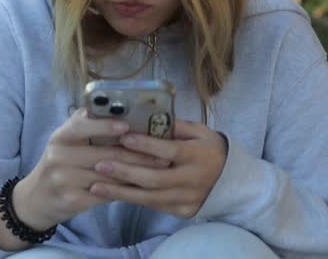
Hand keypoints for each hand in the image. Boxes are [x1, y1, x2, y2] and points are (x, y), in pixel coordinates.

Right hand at [13, 108, 170, 229]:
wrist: (36, 199)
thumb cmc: (60, 164)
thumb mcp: (65, 141)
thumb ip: (86, 126)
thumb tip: (122, 112)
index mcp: (61, 137)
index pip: (82, 125)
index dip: (105, 125)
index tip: (127, 125)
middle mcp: (59, 156)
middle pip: (105, 154)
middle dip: (138, 155)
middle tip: (163, 154)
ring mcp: (64, 180)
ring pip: (109, 176)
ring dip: (137, 174)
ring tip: (159, 171)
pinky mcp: (72, 200)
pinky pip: (105, 195)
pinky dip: (125, 191)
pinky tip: (142, 188)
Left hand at [88, 119, 226, 217]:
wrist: (231, 180)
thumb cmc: (209, 149)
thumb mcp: (199, 132)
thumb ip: (175, 126)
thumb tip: (146, 115)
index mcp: (198, 155)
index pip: (170, 151)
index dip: (147, 145)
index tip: (124, 137)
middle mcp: (193, 180)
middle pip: (155, 179)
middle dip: (125, 172)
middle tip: (99, 164)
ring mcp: (188, 199)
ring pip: (150, 198)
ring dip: (121, 192)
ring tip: (96, 185)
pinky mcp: (182, 212)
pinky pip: (154, 206)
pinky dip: (132, 200)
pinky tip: (112, 193)